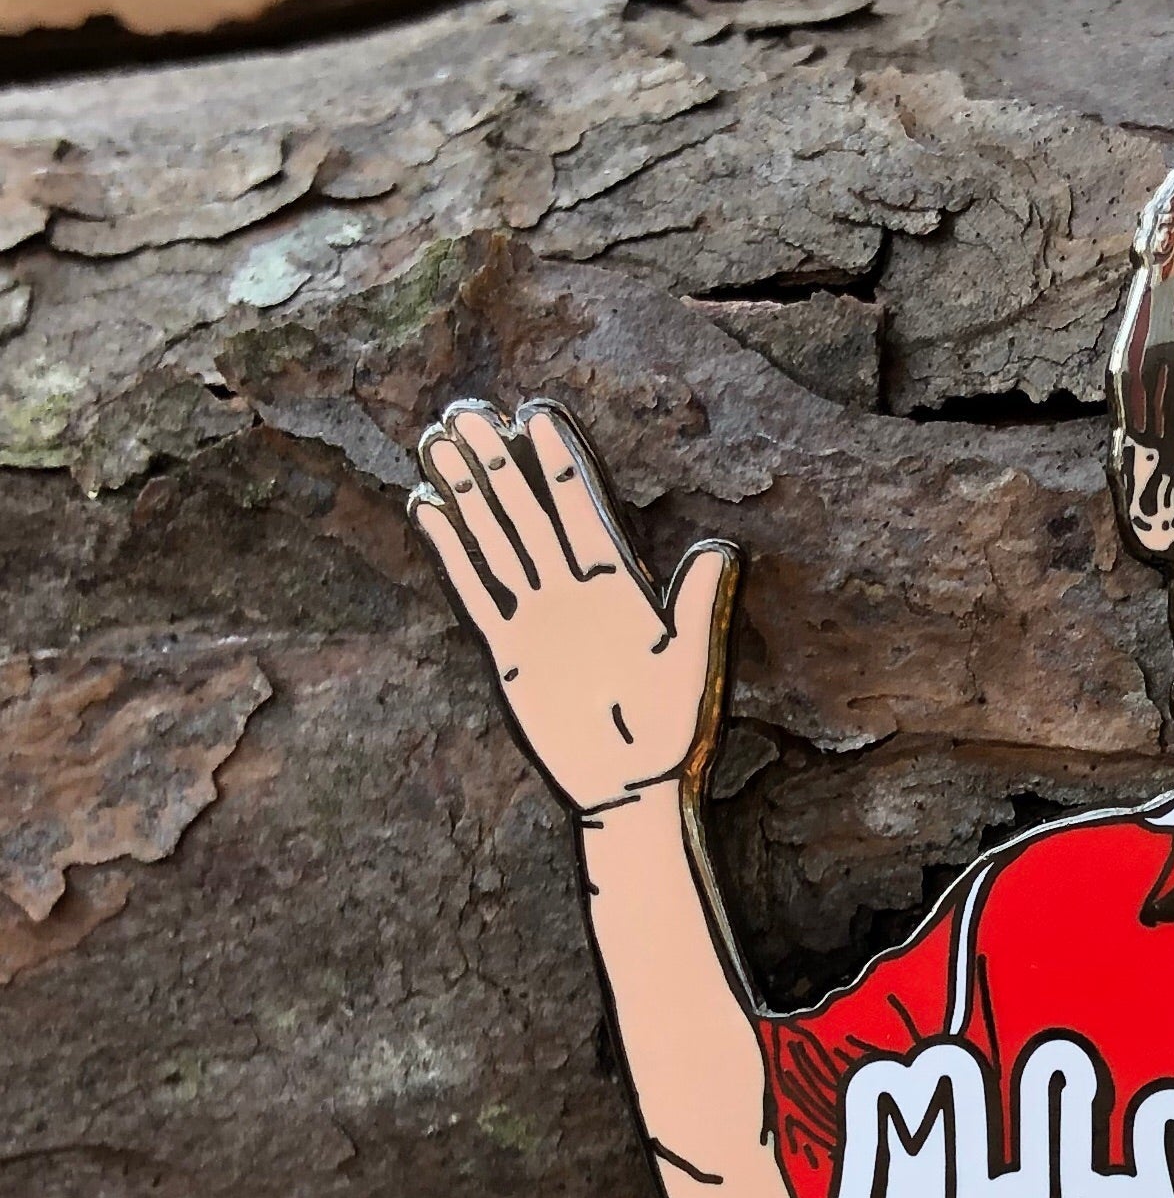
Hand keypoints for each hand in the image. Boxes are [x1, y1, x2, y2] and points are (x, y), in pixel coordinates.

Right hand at [409, 401, 738, 818]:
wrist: (630, 785)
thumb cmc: (671, 730)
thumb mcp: (692, 662)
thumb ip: (701, 605)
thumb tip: (721, 550)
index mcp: (618, 585)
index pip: (581, 509)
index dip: (558, 462)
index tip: (536, 414)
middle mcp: (573, 591)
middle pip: (529, 512)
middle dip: (500, 462)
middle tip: (469, 411)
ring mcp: (538, 615)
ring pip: (497, 540)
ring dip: (470, 494)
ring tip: (439, 443)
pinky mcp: (509, 648)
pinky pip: (476, 590)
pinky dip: (452, 551)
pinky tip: (428, 509)